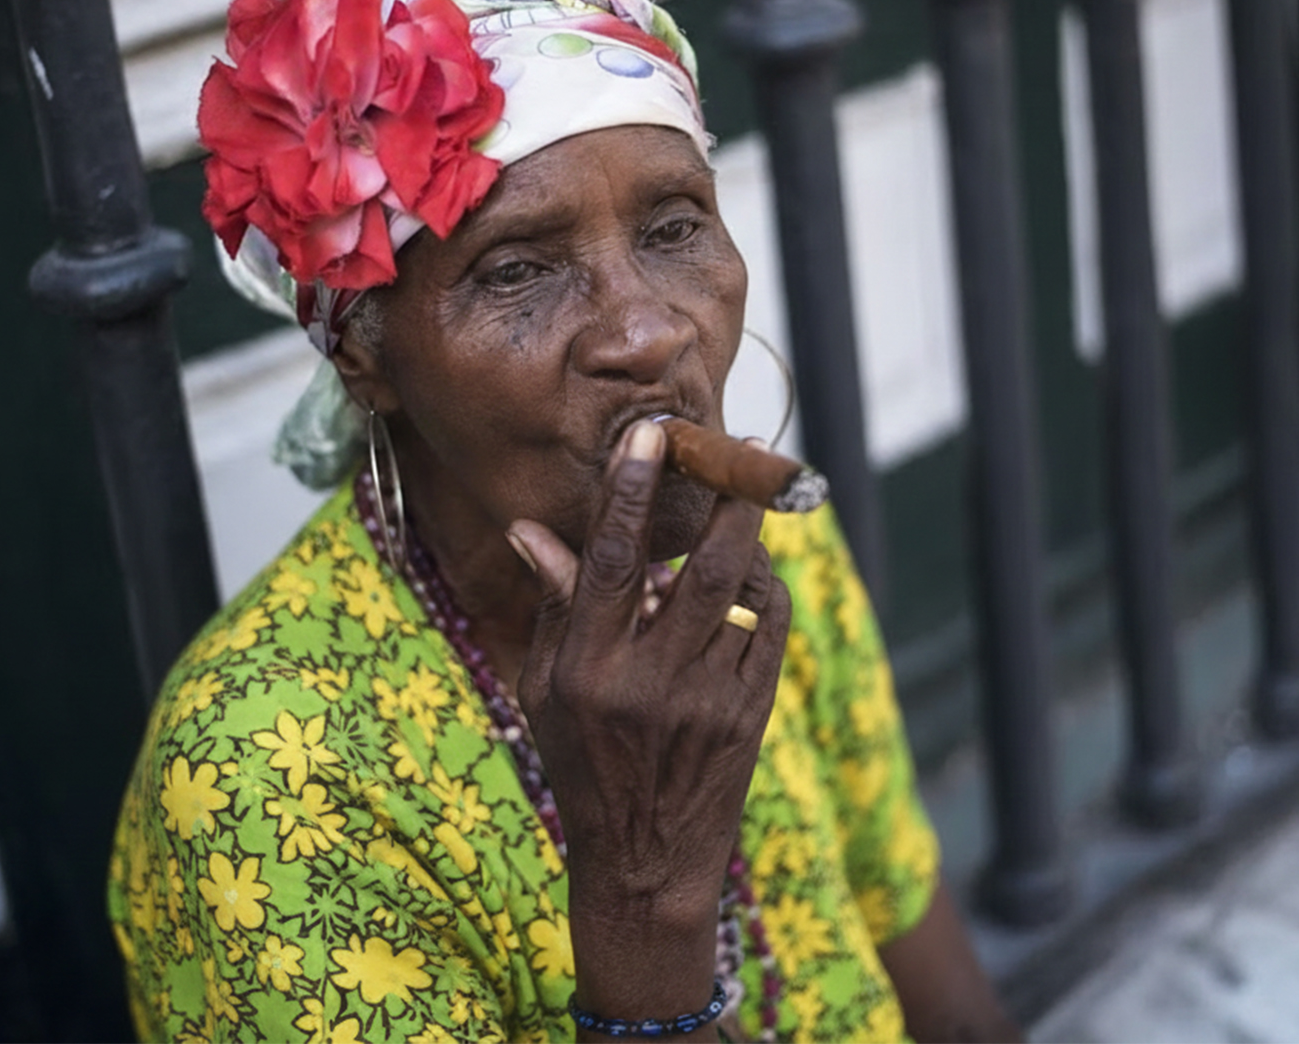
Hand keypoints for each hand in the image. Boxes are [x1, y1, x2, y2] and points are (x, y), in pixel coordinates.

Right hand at [507, 419, 790, 1024]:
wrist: (647, 864)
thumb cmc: (584, 766)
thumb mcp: (547, 691)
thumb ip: (555, 607)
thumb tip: (529, 529)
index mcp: (588, 669)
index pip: (612, 562)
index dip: (630, 491)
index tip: (649, 434)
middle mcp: (648, 681)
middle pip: (698, 567)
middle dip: (722, 497)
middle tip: (740, 446)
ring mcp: (707, 700)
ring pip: (741, 591)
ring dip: (749, 530)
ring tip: (754, 486)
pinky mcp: (750, 714)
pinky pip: (769, 628)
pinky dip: (763, 587)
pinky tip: (751, 568)